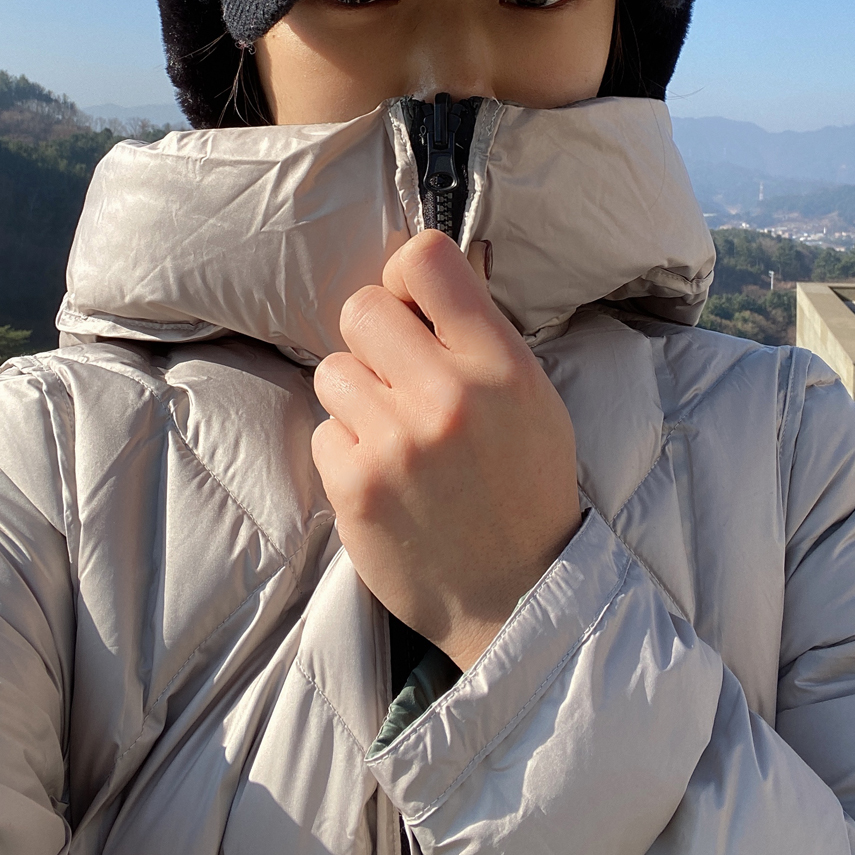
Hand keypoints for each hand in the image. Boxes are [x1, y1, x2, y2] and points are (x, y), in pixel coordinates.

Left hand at [312, 229, 580, 670]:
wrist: (517, 595)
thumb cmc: (526, 486)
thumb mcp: (532, 394)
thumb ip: (477, 335)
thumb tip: (413, 277)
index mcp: (499, 364)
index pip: (426, 259)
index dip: (406, 273)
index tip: (413, 306)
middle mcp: (446, 395)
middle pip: (361, 307)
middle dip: (374, 338)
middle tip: (399, 377)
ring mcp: (394, 443)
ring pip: (333, 369)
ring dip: (356, 397)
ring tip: (395, 435)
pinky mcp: (354, 488)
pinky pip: (322, 431)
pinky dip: (346, 451)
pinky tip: (385, 478)